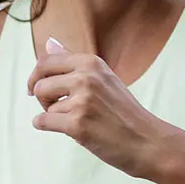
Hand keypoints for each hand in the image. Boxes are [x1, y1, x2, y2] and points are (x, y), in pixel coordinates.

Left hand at [27, 39, 167, 177]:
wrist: (148, 141)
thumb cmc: (125, 112)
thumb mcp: (104, 78)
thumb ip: (74, 63)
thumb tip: (49, 43)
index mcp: (92, 63)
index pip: (46, 61)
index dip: (36, 76)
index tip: (38, 88)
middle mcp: (87, 78)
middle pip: (39, 84)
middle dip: (43, 99)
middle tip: (60, 107)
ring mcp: (82, 101)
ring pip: (44, 106)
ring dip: (54, 116)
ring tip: (79, 119)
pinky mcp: (77, 124)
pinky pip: (42, 122)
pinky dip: (50, 127)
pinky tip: (72, 129)